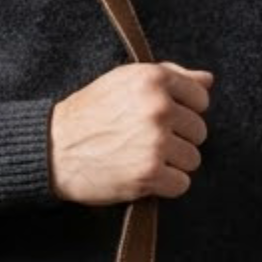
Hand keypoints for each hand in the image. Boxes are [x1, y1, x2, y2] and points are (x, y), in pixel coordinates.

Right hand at [48, 61, 213, 204]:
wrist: (53, 148)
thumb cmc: (88, 113)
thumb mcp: (125, 80)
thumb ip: (170, 76)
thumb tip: (208, 80)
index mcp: (153, 79)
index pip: (201, 98)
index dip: (183, 111)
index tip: (161, 119)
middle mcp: (158, 107)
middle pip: (199, 131)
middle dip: (177, 139)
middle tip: (145, 140)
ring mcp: (155, 142)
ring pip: (193, 159)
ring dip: (171, 163)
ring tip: (141, 157)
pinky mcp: (149, 173)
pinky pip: (182, 184)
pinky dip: (164, 185)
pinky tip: (141, 174)